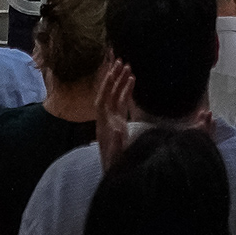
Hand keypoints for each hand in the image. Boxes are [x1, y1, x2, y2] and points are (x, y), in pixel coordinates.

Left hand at [93, 55, 139, 173]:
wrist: (114, 171)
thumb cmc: (114, 163)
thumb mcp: (115, 155)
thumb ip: (115, 143)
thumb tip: (116, 130)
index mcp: (104, 124)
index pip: (102, 101)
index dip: (106, 87)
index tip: (112, 74)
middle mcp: (107, 118)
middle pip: (109, 94)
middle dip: (114, 78)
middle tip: (122, 62)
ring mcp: (113, 117)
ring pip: (116, 95)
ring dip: (121, 81)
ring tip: (128, 66)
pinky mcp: (121, 120)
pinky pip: (123, 101)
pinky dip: (127, 90)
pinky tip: (132, 80)